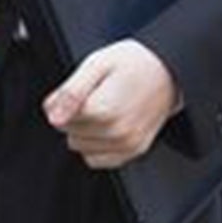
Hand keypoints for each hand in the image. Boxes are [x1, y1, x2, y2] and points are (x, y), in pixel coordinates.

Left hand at [43, 38, 181, 169]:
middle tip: (93, 95)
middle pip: (69, 133)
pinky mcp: (135, 151)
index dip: (60, 101)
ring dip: (84, 131)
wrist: (169, 70)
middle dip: (73, 115)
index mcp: (104, 111)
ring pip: (80, 148)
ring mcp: (128, 144)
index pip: (59, 119)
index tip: (78, 88)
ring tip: (102, 107)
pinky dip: (95, 145)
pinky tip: (106, 124)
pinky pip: (98, 160)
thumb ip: (70, 92)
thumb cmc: (132, 63)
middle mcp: (117, 133)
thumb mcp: (96, 64)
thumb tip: (53, 117)